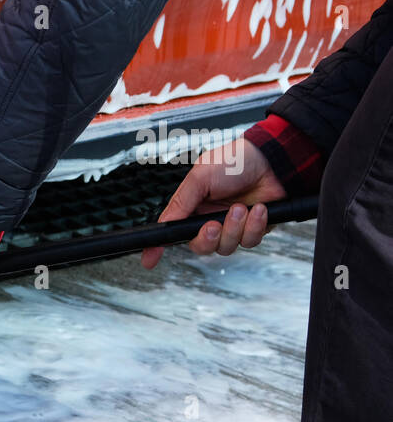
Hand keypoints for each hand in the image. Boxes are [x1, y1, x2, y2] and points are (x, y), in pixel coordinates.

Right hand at [140, 137, 287, 269]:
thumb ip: (181, 202)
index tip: (149, 260)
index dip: (158, 248)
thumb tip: (164, 223)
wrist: (272, 160)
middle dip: (208, 238)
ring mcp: (232, 226)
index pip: (172, 232)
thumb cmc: (234, 162)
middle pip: (201, 247)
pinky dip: (255, 226)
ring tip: (242, 207)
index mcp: (192, 208)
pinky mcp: (254, 228)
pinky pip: (250, 241)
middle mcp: (209, 220)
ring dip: (235, 228)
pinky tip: (260, 209)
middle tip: (214, 224)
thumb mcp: (200, 177)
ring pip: (227, 247)